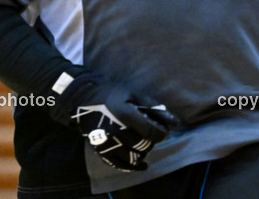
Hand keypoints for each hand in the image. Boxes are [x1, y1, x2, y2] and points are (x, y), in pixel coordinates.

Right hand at [52, 73, 178, 170]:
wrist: (84, 97)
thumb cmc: (112, 92)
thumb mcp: (134, 93)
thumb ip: (154, 108)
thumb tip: (175, 121)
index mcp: (125, 114)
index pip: (151, 132)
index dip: (162, 133)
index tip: (164, 130)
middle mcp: (115, 131)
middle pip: (143, 145)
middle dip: (152, 141)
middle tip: (152, 134)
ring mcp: (107, 142)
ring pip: (132, 156)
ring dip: (143, 153)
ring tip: (145, 144)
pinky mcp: (100, 149)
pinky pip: (117, 163)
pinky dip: (131, 166)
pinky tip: (141, 165)